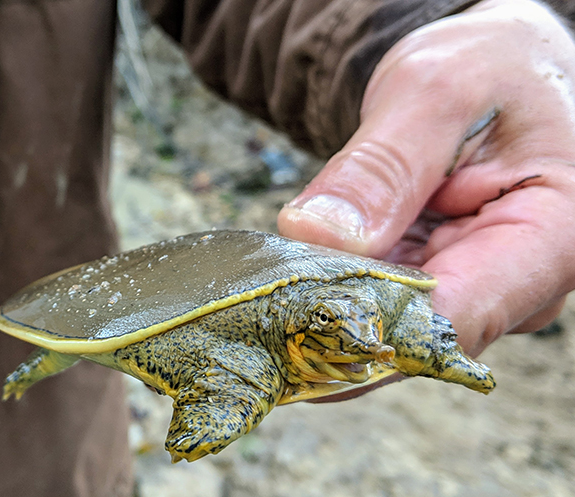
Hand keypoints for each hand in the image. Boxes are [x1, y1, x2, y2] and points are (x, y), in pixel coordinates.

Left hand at [279, 0, 574, 370]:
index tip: (288, 314)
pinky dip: (332, 290)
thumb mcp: (437, 92)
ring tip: (264, 287)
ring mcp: (476, 290)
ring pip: (388, 325)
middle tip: (256, 303)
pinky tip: (291, 276)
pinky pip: (379, 302)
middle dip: (333, 318)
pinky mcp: (437, 284)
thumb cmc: (487, 69)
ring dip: (325, 306)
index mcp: (552, 237)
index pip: (452, 315)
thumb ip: (384, 165)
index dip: (364, 324)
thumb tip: (317, 233)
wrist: (491, 74)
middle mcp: (522, 285)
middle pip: (414, 332)